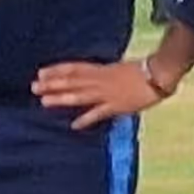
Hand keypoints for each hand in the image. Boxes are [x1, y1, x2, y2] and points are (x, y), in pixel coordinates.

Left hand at [32, 57, 161, 131]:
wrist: (160, 74)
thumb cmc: (143, 71)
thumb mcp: (119, 68)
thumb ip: (105, 74)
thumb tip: (95, 76)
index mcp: (101, 69)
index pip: (74, 68)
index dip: (56, 70)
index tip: (40, 73)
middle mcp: (100, 80)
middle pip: (72, 81)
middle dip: (52, 84)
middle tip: (33, 87)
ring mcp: (107, 93)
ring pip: (80, 95)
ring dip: (62, 98)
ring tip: (44, 102)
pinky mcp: (117, 106)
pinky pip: (99, 113)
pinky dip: (87, 119)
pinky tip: (74, 125)